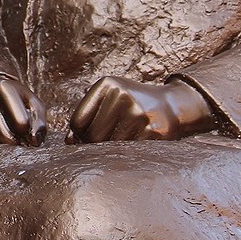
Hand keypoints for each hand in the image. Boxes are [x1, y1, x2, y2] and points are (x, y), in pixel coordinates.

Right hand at [0, 77, 46, 146]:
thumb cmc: (15, 101)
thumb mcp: (31, 103)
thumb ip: (39, 120)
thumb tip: (34, 142)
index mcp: (3, 88)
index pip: (22, 123)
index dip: (29, 134)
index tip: (30, 135)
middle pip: (6, 137)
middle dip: (17, 146)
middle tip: (21, 147)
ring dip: (3, 153)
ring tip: (9, 147)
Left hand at [66, 77, 215, 143]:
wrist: (171, 105)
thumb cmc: (131, 104)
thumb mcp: (108, 99)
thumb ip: (86, 116)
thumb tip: (69, 141)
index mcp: (107, 84)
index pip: (78, 121)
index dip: (79, 135)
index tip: (86, 138)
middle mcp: (123, 95)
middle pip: (92, 137)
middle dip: (93, 146)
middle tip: (102, 146)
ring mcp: (139, 113)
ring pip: (110, 147)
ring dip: (110, 152)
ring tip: (118, 144)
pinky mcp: (154, 131)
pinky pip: (129, 152)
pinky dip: (127, 155)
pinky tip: (132, 147)